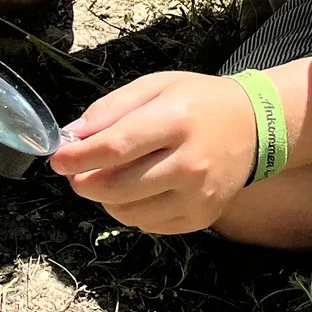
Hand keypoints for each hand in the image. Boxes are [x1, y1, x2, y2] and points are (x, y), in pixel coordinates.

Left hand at [51, 71, 257, 234]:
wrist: (254, 126)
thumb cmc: (199, 102)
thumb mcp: (156, 86)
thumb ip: (111, 108)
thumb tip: (72, 135)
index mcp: (176, 120)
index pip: (114, 148)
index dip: (77, 157)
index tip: (57, 158)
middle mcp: (190, 162)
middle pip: (116, 187)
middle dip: (83, 182)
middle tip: (76, 173)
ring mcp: (198, 195)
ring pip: (127, 212)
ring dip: (105, 198)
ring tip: (109, 178)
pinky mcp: (201, 217)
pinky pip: (147, 225)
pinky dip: (131, 210)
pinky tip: (137, 190)